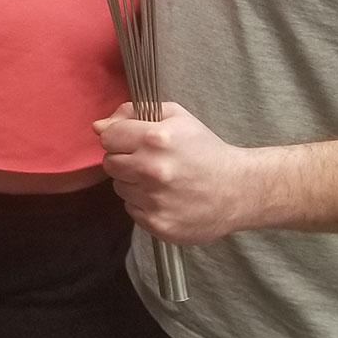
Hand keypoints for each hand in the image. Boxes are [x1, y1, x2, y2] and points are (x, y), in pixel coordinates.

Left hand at [95, 102, 259, 243]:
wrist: (239, 190)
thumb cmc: (205, 150)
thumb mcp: (176, 117)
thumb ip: (132, 113)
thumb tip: (98, 126)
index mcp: (156, 139)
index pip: (107, 137)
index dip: (119, 138)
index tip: (133, 142)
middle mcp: (152, 169)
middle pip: (109, 163)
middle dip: (125, 160)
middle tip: (150, 161)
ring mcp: (155, 199)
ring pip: (119, 187)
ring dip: (134, 183)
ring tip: (161, 180)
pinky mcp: (158, 224)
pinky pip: (131, 209)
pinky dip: (144, 203)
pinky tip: (166, 197)